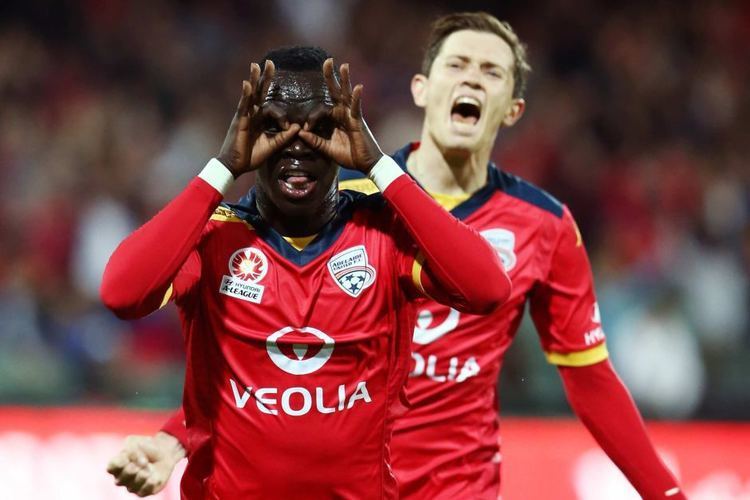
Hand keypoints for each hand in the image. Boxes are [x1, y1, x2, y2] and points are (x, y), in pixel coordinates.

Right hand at [106, 432, 185, 496]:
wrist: (164, 452)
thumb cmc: (147, 446)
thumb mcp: (135, 442)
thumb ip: (131, 449)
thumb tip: (136, 464)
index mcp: (117, 465)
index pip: (110, 468)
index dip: (121, 462)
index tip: (130, 455)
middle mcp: (122, 478)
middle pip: (119, 480)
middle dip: (133, 469)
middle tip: (145, 461)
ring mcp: (131, 486)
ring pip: (131, 488)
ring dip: (143, 475)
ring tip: (150, 467)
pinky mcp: (143, 492)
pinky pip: (142, 492)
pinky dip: (150, 482)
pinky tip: (155, 475)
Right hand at [218, 60, 300, 176]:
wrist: (235, 166)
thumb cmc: (251, 156)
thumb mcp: (272, 146)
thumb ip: (284, 137)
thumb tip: (298, 127)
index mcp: (258, 120)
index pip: (270, 106)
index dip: (282, 113)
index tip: (288, 126)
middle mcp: (251, 114)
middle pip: (259, 93)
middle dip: (264, 78)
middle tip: (270, 62)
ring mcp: (244, 116)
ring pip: (250, 95)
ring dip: (253, 79)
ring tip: (255, 65)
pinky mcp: (239, 121)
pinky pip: (243, 106)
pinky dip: (245, 95)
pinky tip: (247, 84)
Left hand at [299, 59, 382, 173]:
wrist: (366, 165)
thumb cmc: (349, 156)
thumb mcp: (327, 149)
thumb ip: (314, 141)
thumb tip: (299, 132)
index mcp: (335, 119)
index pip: (321, 110)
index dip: (312, 118)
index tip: (305, 129)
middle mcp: (344, 114)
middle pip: (336, 92)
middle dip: (331, 76)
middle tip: (327, 60)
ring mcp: (352, 116)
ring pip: (347, 95)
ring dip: (345, 80)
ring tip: (344, 65)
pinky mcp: (359, 122)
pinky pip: (357, 108)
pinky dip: (357, 98)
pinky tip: (358, 87)